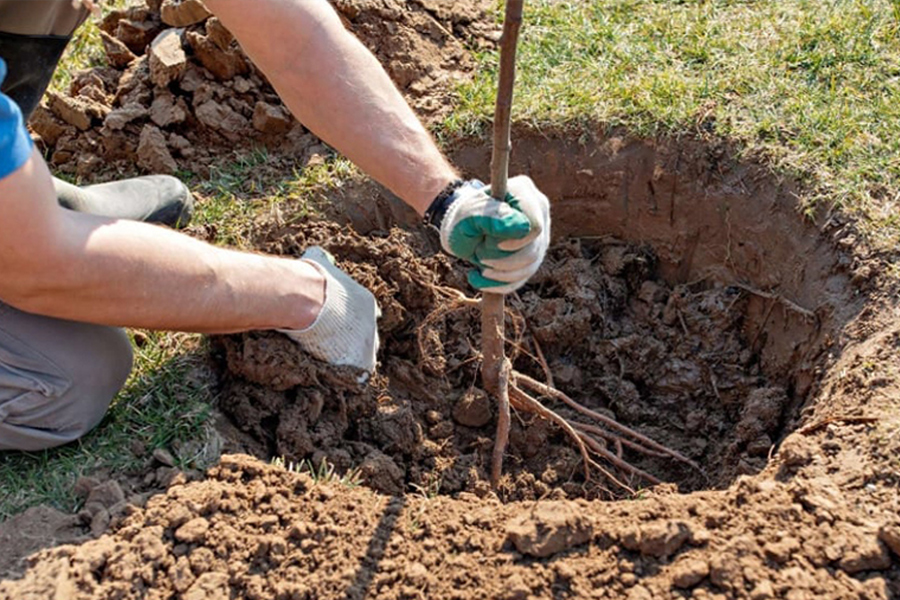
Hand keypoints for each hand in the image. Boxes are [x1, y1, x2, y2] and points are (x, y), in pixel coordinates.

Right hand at [279, 247, 379, 374]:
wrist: (307, 300)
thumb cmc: (311, 280)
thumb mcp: (319, 261)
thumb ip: (322, 260)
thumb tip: (315, 253)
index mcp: (367, 301)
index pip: (366, 315)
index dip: (352, 322)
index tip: (340, 326)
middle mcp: (373, 322)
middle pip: (368, 336)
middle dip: (355, 341)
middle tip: (337, 346)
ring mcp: (369, 342)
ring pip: (365, 355)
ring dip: (352, 359)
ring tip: (336, 363)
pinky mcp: (362, 361)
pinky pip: (360, 373)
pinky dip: (351, 376)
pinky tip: (338, 376)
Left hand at [438, 176, 549, 293]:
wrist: (461, 226)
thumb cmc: (464, 215)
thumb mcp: (470, 214)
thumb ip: (492, 217)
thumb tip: (522, 227)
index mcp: (525, 193)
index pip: (534, 227)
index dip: (515, 242)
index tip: (489, 244)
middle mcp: (539, 212)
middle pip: (533, 250)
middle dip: (502, 261)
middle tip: (478, 254)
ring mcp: (539, 236)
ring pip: (530, 267)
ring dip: (499, 274)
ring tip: (478, 263)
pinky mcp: (533, 256)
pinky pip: (523, 278)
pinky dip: (500, 284)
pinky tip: (481, 277)